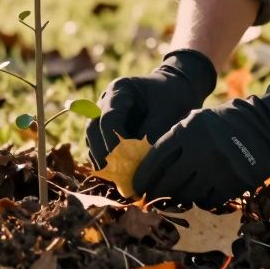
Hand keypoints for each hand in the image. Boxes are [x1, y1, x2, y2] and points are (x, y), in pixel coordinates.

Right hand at [85, 50, 216, 167]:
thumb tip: (138, 163)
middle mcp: (105, 102)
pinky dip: (108, 161)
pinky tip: (120, 176)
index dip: (115, 142)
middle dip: (103, 154)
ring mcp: (103, 115)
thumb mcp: (167, 113)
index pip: (109, 119)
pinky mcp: (107, 130)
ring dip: (103, 160)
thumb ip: (152, 134)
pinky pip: (100, 147)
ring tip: (118, 179)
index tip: (127, 162)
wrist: (177, 89)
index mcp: (119, 90)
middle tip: (118, 176)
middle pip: (93, 129)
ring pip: (93, 140)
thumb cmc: (173, 98)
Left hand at [131, 76, 269, 207]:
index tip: (136, 186)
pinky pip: (207, 202)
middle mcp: (201, 151)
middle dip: (154, 193)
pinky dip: (198, 201)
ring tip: (169, 199)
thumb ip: (172, 142)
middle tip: (147, 199)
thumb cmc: (220, 125)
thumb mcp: (193, 122)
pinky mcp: (232, 185)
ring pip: (186, 195)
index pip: (156, 160)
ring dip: (175, 200)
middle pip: (168, 182)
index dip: (143, 176)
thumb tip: (147, 169)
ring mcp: (217, 170)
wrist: (263, 128)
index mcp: (187, 132)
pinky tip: (194, 197)